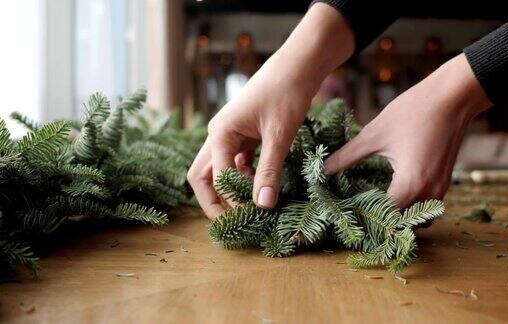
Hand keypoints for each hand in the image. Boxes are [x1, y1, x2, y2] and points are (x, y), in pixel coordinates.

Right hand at [188, 3, 353, 217]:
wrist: (299, 64)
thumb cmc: (287, 92)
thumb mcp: (280, 135)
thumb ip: (269, 171)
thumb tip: (263, 206)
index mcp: (220, 133)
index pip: (215, 179)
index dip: (230, 201)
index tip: (252, 218)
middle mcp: (218, 134)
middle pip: (203, 176)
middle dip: (214, 201)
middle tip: (234, 223)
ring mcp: (229, 134)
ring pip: (219, 170)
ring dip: (231, 189)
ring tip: (252, 206)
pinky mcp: (243, 134)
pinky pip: (236, 161)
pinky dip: (245, 176)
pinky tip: (263, 183)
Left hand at [324, 54, 491, 207]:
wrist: (454, 96)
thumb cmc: (413, 111)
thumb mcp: (374, 134)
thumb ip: (346, 156)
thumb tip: (321, 169)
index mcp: (410, 185)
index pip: (383, 217)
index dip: (363, 216)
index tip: (344, 211)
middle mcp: (428, 194)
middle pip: (401, 224)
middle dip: (380, 220)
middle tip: (356, 210)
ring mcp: (440, 190)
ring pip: (417, 219)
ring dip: (398, 216)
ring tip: (374, 204)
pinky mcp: (444, 182)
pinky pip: (425, 206)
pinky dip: (410, 206)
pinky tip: (392, 191)